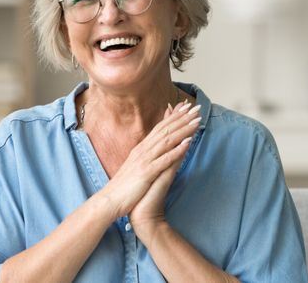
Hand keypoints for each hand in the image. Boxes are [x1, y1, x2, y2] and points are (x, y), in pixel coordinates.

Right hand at [101, 101, 199, 217]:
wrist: (110, 201)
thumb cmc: (125, 186)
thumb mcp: (136, 166)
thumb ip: (147, 154)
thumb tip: (156, 146)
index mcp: (141, 148)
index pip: (160, 127)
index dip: (174, 116)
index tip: (187, 107)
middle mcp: (143, 150)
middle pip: (165, 130)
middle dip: (182, 118)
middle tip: (197, 108)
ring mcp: (144, 160)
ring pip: (167, 140)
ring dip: (183, 130)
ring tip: (197, 121)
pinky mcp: (146, 172)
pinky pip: (164, 159)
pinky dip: (177, 150)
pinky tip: (188, 142)